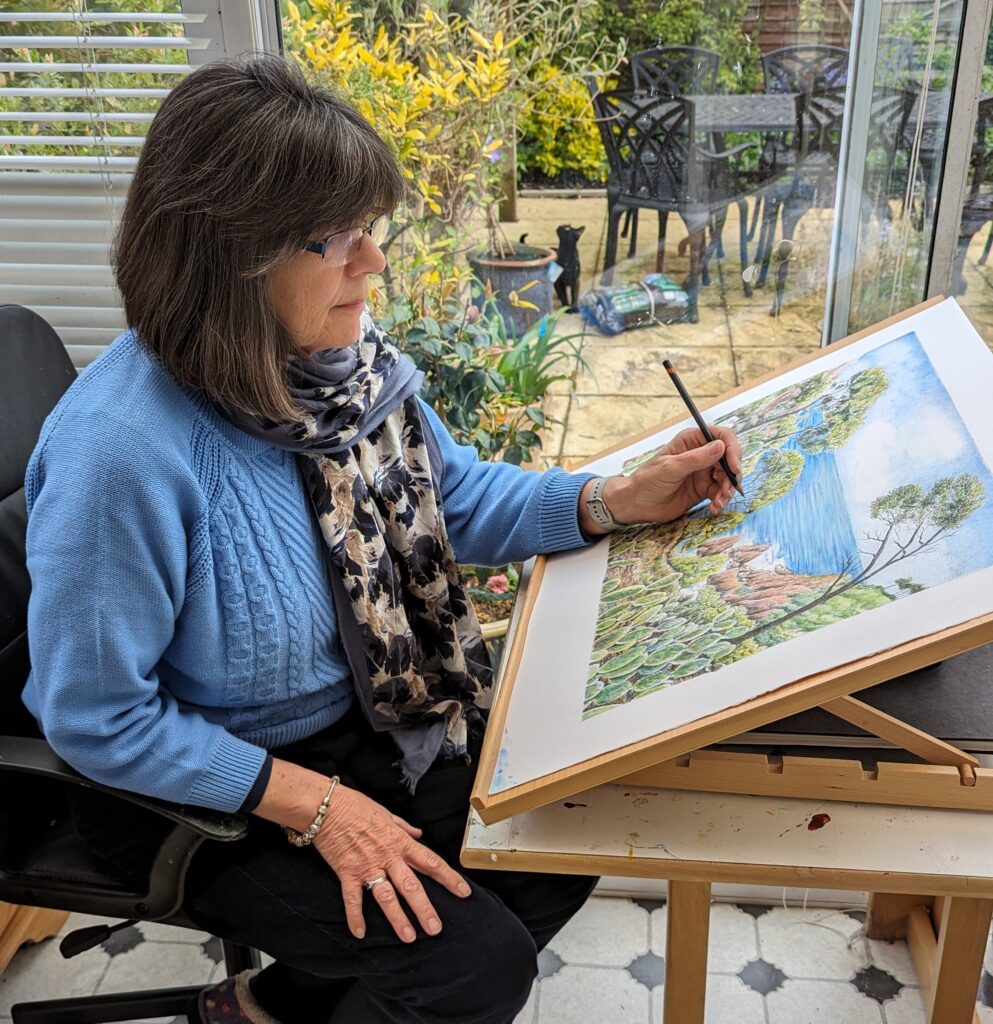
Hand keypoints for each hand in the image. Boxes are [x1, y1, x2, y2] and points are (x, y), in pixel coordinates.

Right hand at [312, 783, 471, 942]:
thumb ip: (404, 827)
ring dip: (398, 918)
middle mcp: (387, 856)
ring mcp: (367, 865)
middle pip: (411, 886)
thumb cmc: (357, 806)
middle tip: (436, 929)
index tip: (463, 892)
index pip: (430, 862)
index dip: (449, 878)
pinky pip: (352, 899)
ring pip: (386, 897)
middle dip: (425, 909)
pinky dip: (355, 917)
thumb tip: (418, 833)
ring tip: (409, 937)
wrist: (327, 806)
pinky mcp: (347, 872)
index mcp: (399, 842)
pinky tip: (359, 933)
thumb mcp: (386, 813)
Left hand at [582, 425, 742, 532]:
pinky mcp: (704, 489)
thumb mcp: (670, 468)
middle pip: (729, 458)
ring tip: (719, 502)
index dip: (732, 449)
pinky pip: (720, 492)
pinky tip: (714, 508)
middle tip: (728, 490)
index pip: (722, 436)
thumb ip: (695, 459)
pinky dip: (721, 500)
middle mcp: (701, 454)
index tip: (734, 467)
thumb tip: (720, 446)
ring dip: (728, 490)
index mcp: (692, 440)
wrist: (637, 504)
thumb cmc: (647, 481)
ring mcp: (704, 472)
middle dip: (732, 474)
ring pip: (727, 477)